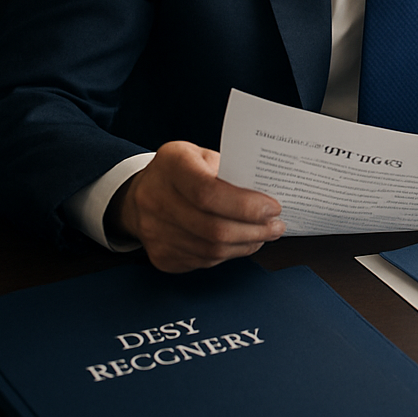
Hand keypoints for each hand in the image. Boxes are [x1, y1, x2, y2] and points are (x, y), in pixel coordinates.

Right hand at [107, 141, 285, 271]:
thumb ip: (230, 170)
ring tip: (266, 234)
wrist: (140, 193)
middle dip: (254, 230)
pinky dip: (230, 254)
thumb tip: (267, 194)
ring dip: (246, 244)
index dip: (245, 205)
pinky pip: (204, 261)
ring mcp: (154, 232)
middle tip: (277, 225)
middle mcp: (156, 199)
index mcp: (172, 164)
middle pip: (213, 228)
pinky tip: (244, 242)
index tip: (273, 207)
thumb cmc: (182, 170)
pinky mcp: (161, 257)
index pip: (208, 193)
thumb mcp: (202, 155)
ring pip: (211, 250)